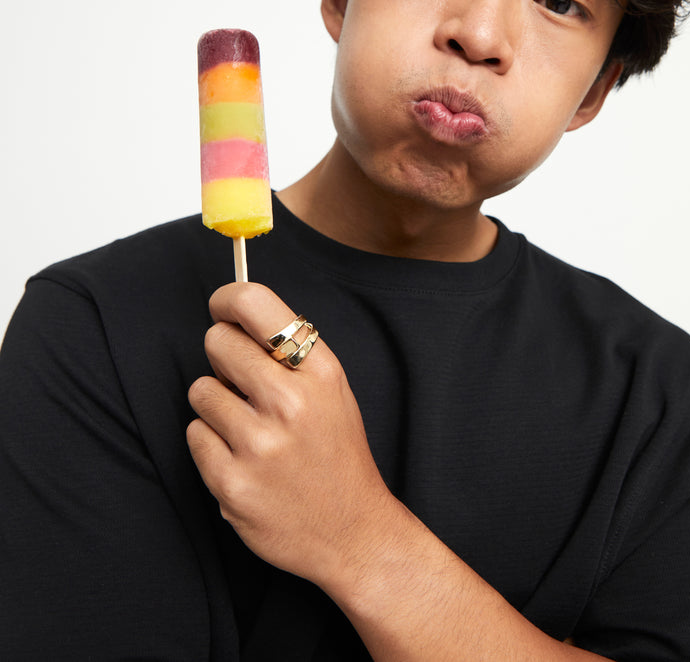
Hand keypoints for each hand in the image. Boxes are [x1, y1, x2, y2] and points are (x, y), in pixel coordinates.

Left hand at [187, 282, 398, 589]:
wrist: (352, 532)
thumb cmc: (335, 453)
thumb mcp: (332, 389)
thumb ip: (289, 351)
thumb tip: (234, 312)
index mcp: (320, 372)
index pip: (254, 304)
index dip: (227, 300)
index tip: (221, 308)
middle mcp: (291, 403)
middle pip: (217, 342)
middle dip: (223, 356)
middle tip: (242, 380)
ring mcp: (259, 446)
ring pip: (200, 390)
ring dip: (216, 404)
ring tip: (248, 427)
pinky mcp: (231, 484)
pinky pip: (194, 435)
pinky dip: (211, 443)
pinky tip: (242, 458)